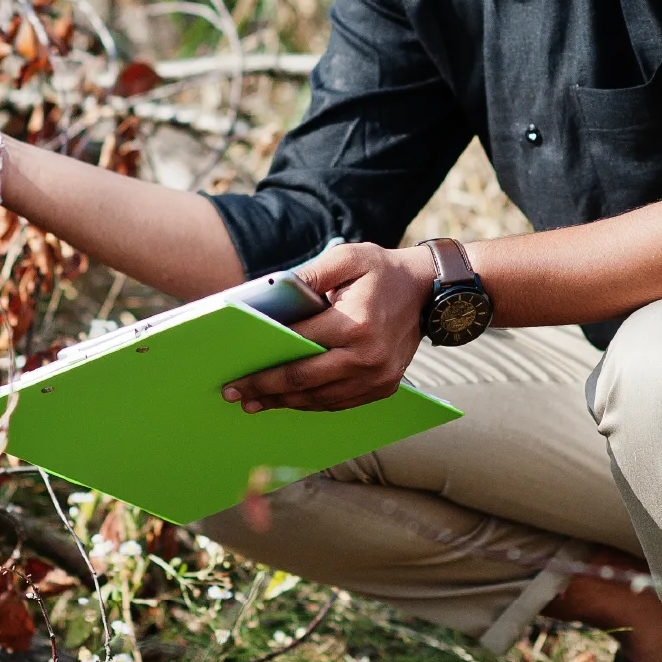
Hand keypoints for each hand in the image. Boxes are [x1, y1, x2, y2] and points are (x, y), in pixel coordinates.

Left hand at [221, 242, 433, 411]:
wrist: (428, 290)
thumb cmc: (382, 270)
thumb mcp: (347, 257)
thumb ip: (311, 272)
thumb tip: (272, 292)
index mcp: (355, 324)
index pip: (299, 345)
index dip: (264, 360)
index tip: (236, 370)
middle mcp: (367, 357)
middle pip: (305, 380)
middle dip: (265, 388)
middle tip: (233, 394)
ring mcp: (378, 378)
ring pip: (321, 399)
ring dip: (285, 402)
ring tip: (254, 402)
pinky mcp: (383, 387)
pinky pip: (340, 403)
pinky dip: (311, 403)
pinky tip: (289, 400)